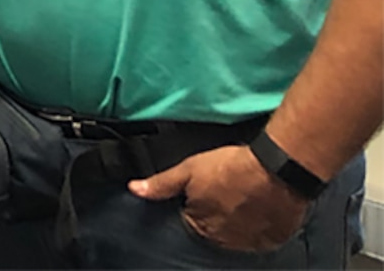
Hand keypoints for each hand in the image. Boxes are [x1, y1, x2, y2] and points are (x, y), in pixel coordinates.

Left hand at [130, 144, 308, 252]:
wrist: (277, 168)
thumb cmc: (232, 167)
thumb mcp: (189, 170)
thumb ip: (161, 184)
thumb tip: (134, 189)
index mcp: (200, 228)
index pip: (188, 223)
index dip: (192, 205)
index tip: (202, 193)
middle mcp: (224, 242)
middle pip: (212, 230)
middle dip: (214, 214)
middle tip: (224, 191)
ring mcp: (250, 243)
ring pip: (236, 234)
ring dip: (236, 220)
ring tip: (242, 196)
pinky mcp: (273, 239)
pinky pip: (261, 235)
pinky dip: (258, 223)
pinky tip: (258, 205)